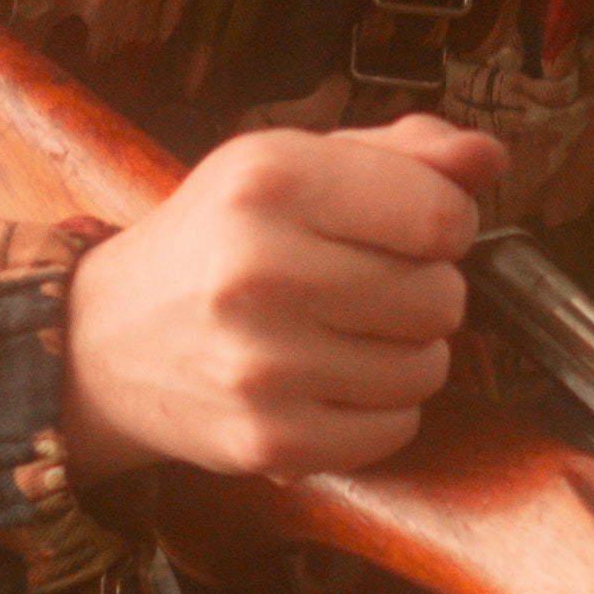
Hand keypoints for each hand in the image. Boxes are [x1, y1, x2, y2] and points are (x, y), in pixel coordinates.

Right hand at [65, 115, 501, 483]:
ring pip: (428, 368)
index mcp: (271, 180)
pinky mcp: (269, 440)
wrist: (105, 340)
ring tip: (345, 334)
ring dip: (406, 353)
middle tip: (369, 286)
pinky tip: (330, 381)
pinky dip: (380, 410)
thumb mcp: (289, 166)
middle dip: (425, 290)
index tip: (411, 230)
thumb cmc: (214, 243)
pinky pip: (395, 428)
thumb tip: (488, 158)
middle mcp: (260, 270)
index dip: (446, 225)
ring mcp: (263, 364)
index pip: (441, 215)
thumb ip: (400, 153)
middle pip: (441, 296)